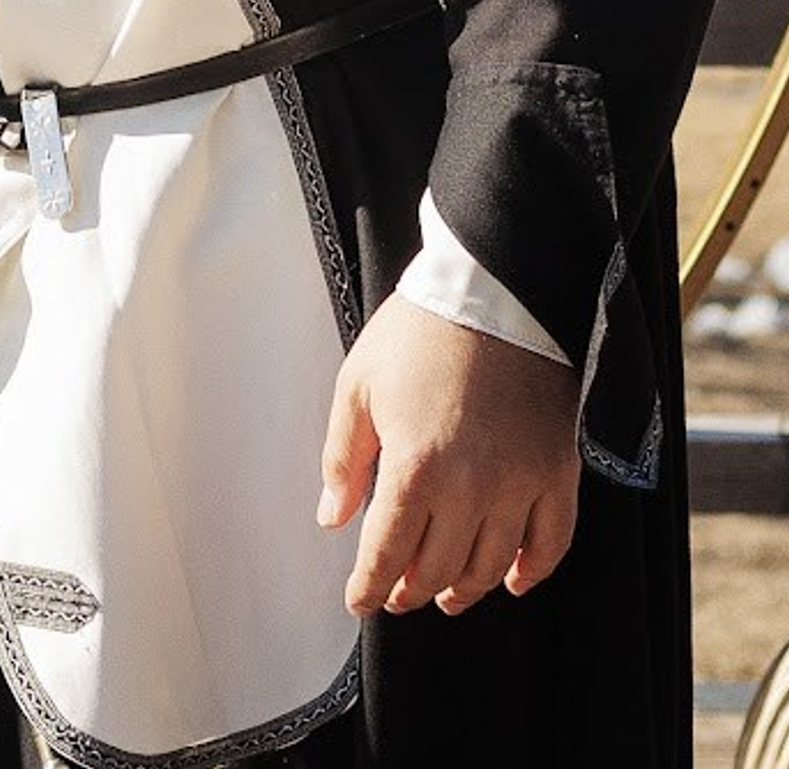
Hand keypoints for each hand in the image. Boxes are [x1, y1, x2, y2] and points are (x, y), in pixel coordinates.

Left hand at [318, 293, 581, 615]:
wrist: (491, 290)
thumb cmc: (419, 332)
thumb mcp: (358, 384)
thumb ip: (343, 459)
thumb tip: (332, 517)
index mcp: (415, 466)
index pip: (388, 553)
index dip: (370, 586)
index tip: (360, 599)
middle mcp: (471, 487)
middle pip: (438, 568)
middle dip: (411, 590)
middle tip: (397, 594)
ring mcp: (520, 482)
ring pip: (491, 566)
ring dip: (464, 588)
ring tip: (445, 593)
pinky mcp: (558, 471)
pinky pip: (551, 543)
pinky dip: (532, 571)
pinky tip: (512, 580)